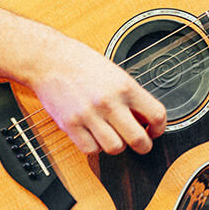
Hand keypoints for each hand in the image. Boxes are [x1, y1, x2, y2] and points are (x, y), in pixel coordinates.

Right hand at [28, 36, 166, 155]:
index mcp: (125, 86)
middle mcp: (109, 101)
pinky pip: (90, 149)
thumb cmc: (81, 63)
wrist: (48, 60)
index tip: (154, 131)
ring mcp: (90, 114)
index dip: (160, 129)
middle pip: (138, 139)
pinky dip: (94, 146)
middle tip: (139, 143)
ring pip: (115, 148)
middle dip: (143, 146)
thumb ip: (130, 96)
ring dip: (116, 145)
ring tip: (111, 134)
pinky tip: (92, 135)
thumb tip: (144, 120)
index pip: (157, 115)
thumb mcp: (114, 73)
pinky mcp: (71, 125)